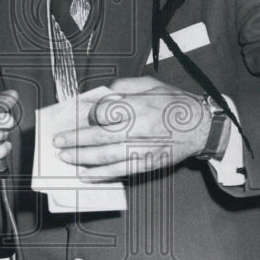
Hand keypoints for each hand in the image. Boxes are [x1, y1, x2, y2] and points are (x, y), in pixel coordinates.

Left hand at [53, 77, 210, 180]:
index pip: (105, 112)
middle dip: (75, 140)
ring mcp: (144, 149)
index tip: (75, 115)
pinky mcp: (147, 164)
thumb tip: (98, 95)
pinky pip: (119, 171)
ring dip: (82, 158)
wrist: (202, 127)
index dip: (87, 115)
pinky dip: (100, 174)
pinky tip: (86, 174)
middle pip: (100, 137)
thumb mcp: (151, 85)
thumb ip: (123, 88)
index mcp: (140, 106)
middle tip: (57, 141)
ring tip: (65, 157)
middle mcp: (141, 129)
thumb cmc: (175, 104)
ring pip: (106, 157)